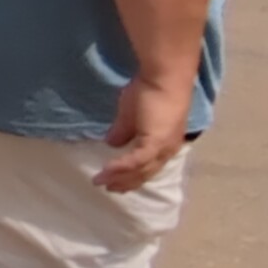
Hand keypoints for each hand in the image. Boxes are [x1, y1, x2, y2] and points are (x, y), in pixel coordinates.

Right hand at [96, 73, 193, 191]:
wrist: (164, 78)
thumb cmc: (150, 90)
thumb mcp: (131, 114)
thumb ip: (123, 130)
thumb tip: (112, 143)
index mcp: (165, 143)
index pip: (149, 166)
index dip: (132, 176)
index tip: (115, 182)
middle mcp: (167, 149)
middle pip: (146, 173)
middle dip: (126, 182)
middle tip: (108, 189)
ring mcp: (162, 147)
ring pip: (141, 171)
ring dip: (119, 178)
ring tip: (100, 182)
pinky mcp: (154, 142)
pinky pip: (136, 161)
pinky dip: (120, 167)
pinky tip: (106, 170)